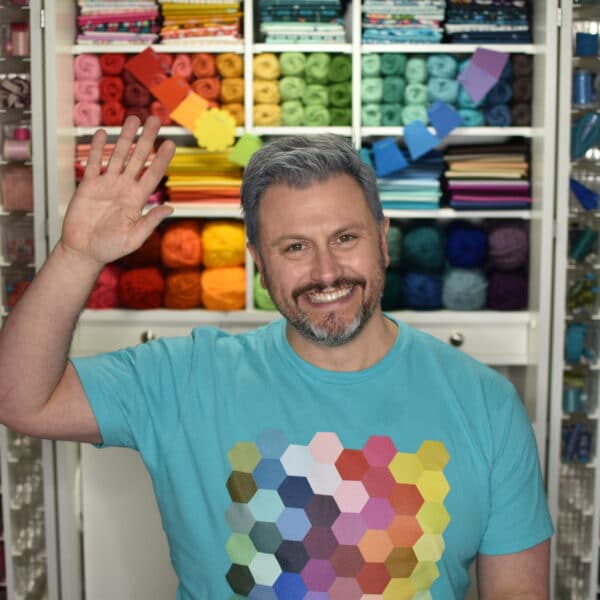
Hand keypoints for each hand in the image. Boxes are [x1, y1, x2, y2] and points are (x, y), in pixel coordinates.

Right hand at [60, 115, 175, 266]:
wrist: (83, 251)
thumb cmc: (110, 248)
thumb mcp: (134, 237)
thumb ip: (150, 221)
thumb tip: (170, 209)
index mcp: (137, 199)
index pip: (153, 174)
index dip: (162, 159)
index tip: (171, 143)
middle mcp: (124, 188)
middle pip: (138, 158)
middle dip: (146, 139)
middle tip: (154, 120)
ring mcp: (106, 185)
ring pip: (118, 155)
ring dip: (125, 137)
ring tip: (133, 119)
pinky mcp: (88, 186)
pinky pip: (93, 163)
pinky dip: (97, 148)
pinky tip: (102, 134)